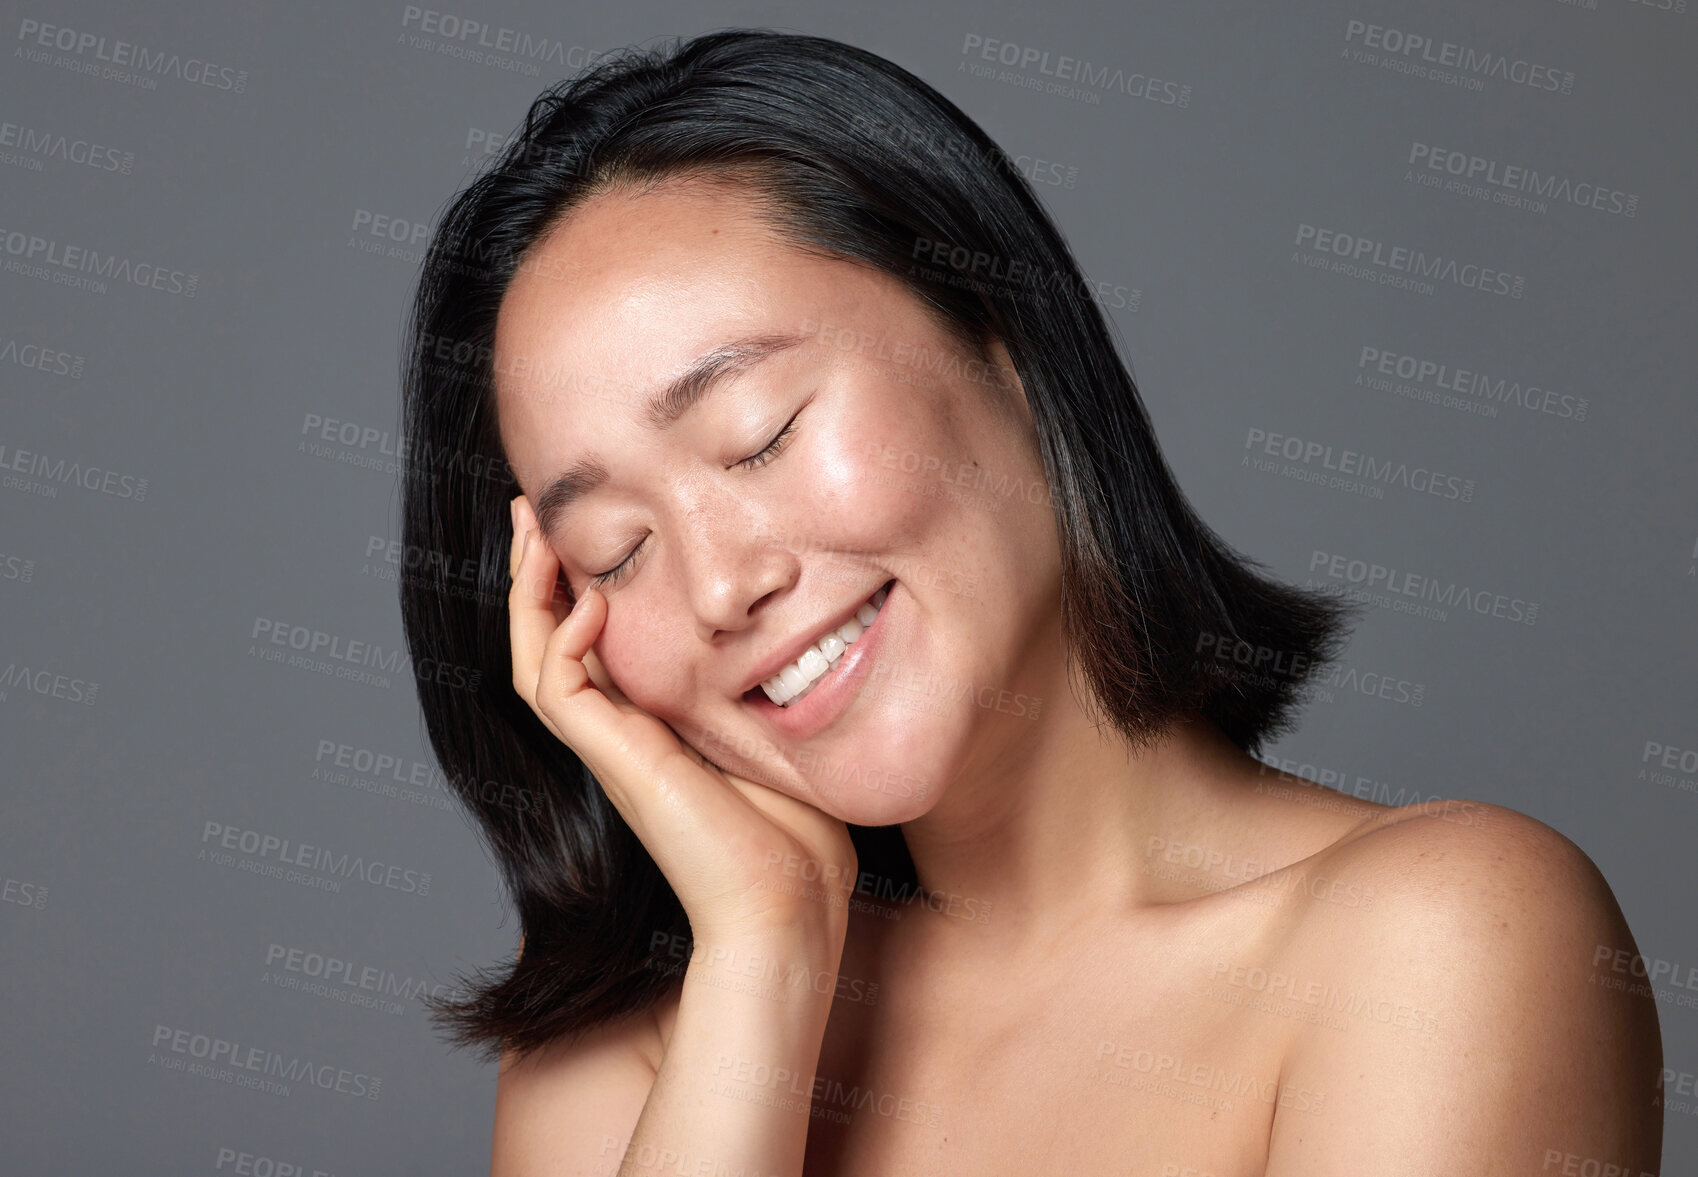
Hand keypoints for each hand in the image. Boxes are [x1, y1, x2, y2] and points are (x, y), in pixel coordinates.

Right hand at [506, 495, 857, 948]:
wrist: (788, 904)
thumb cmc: (798, 835)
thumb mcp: (780, 735)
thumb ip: (766, 685)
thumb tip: (798, 630)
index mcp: (655, 727)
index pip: (596, 643)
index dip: (580, 586)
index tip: (581, 530)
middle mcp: (623, 735)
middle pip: (550, 642)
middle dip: (538, 574)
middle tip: (531, 511)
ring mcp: (614, 751)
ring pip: (537, 660)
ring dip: (530, 594)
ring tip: (533, 532)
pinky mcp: (618, 763)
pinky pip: (560, 692)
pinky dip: (562, 643)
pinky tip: (591, 603)